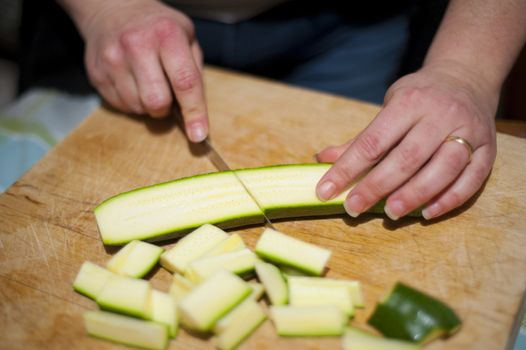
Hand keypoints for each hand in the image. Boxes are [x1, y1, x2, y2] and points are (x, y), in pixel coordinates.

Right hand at [78, 0, 207, 141]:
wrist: (113, 8)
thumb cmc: (157, 26)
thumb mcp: (186, 37)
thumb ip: (194, 71)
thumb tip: (196, 111)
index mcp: (166, 35)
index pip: (185, 82)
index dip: (194, 112)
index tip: (198, 135)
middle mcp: (137, 45)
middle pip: (157, 102)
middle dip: (166, 108)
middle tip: (166, 94)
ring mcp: (112, 59)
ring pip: (137, 108)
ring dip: (147, 105)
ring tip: (146, 82)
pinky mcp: (96, 73)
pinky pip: (120, 106)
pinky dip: (131, 101)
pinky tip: (131, 81)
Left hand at [316, 61, 497, 219]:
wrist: (466, 78)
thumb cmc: (418, 98)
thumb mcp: (388, 107)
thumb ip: (360, 139)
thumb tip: (323, 160)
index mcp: (409, 102)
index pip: (372, 142)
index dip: (346, 169)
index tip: (325, 191)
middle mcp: (440, 115)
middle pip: (406, 158)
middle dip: (376, 187)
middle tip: (353, 208)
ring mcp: (468, 132)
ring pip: (442, 169)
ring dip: (414, 195)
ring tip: (390, 213)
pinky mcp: (488, 148)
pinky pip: (472, 179)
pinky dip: (450, 199)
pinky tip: (427, 213)